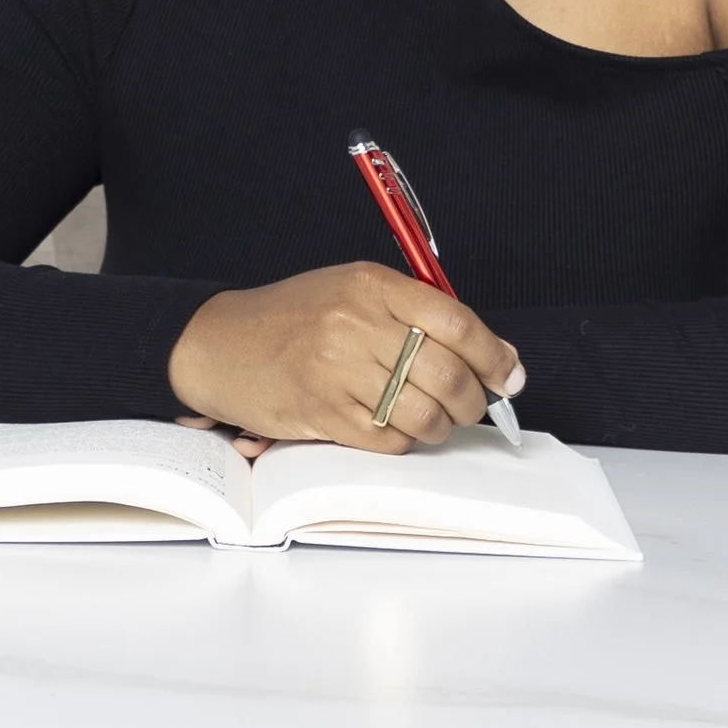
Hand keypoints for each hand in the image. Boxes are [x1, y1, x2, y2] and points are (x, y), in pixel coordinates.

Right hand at [168, 264, 522, 454]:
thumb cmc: (292, 319)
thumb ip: (417, 315)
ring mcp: (336, 370)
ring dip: (440, 427)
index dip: (494, 356)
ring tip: (433, 421)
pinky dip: (404, 442)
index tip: (508, 377)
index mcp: (371, 285)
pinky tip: (396, 429)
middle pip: (446, 372)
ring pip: (422, 413)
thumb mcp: (352, 293)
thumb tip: (492, 354)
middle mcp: (355, 323)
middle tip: (470, 406)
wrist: (219, 343)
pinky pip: (387, 439)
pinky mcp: (321, 412)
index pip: (457, 321)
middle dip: (472, 400)